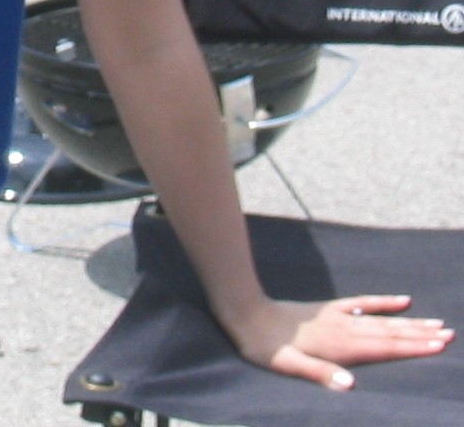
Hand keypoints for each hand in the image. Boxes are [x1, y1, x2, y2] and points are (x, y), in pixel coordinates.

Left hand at [231, 294, 453, 389]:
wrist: (246, 314)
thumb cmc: (265, 347)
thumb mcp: (288, 366)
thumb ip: (319, 374)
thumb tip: (350, 386)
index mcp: (339, 347)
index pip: (385, 348)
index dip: (414, 348)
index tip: (441, 345)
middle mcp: (344, 330)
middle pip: (390, 334)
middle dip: (421, 336)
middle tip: (451, 335)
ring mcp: (338, 318)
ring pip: (382, 321)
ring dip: (410, 323)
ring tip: (438, 324)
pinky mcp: (329, 310)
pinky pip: (362, 305)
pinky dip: (383, 303)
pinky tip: (402, 301)